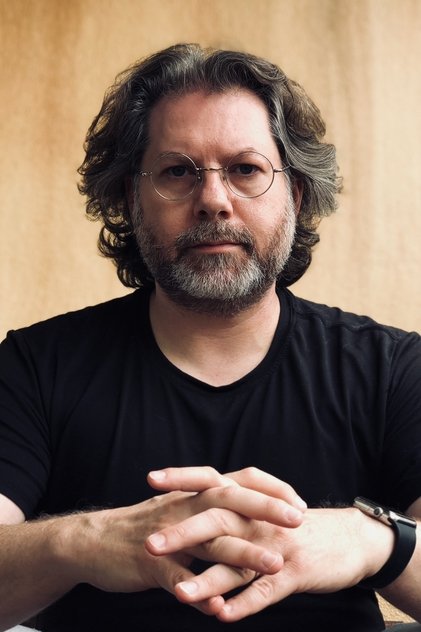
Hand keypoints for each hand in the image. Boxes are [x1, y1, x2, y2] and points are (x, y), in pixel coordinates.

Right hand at [62, 467, 304, 615]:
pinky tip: (218, 608)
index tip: (298, 502)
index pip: (239, 481)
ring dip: (242, 554)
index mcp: (194, 494)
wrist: (94, 540)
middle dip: (265, 509)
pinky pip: (178, 578)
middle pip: (230, 501)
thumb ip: (212, 508)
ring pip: (210, 542)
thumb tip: (248, 509)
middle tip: (298, 520)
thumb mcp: (180, 507)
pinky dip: (198, 593)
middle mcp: (184, 507)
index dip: (270, 489)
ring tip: (273, 564)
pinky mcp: (150, 563)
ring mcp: (168, 535)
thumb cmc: (143, 526)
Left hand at [146, 469, 393, 621]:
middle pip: (217, 520)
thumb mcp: (264, 507)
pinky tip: (222, 616)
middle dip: (182, 533)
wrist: (349, 538)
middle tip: (149, 544)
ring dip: (208, 580)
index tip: (150, 479)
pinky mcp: (295, 573)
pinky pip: (265, 590)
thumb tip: (195, 501)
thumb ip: (233, 504)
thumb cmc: (296, 524)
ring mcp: (276, 545)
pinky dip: (244, 604)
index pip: (211, 480)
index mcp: (249, 500)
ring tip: (180, 594)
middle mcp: (259, 518)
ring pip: (237, 563)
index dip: (182, 478)